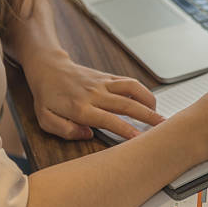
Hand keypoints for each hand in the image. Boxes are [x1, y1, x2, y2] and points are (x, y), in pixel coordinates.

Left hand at [23, 50, 164, 139]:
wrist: (49, 67)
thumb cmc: (47, 95)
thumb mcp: (45, 119)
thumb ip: (64, 130)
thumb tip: (87, 134)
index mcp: (80, 107)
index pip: (108, 120)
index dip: (125, 129)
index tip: (139, 138)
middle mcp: (95, 94)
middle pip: (127, 105)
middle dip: (147, 116)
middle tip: (162, 126)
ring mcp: (103, 84)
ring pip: (132, 89)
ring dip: (149, 101)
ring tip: (159, 113)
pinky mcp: (108, 77)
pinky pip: (129, 82)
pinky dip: (142, 91)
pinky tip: (149, 102)